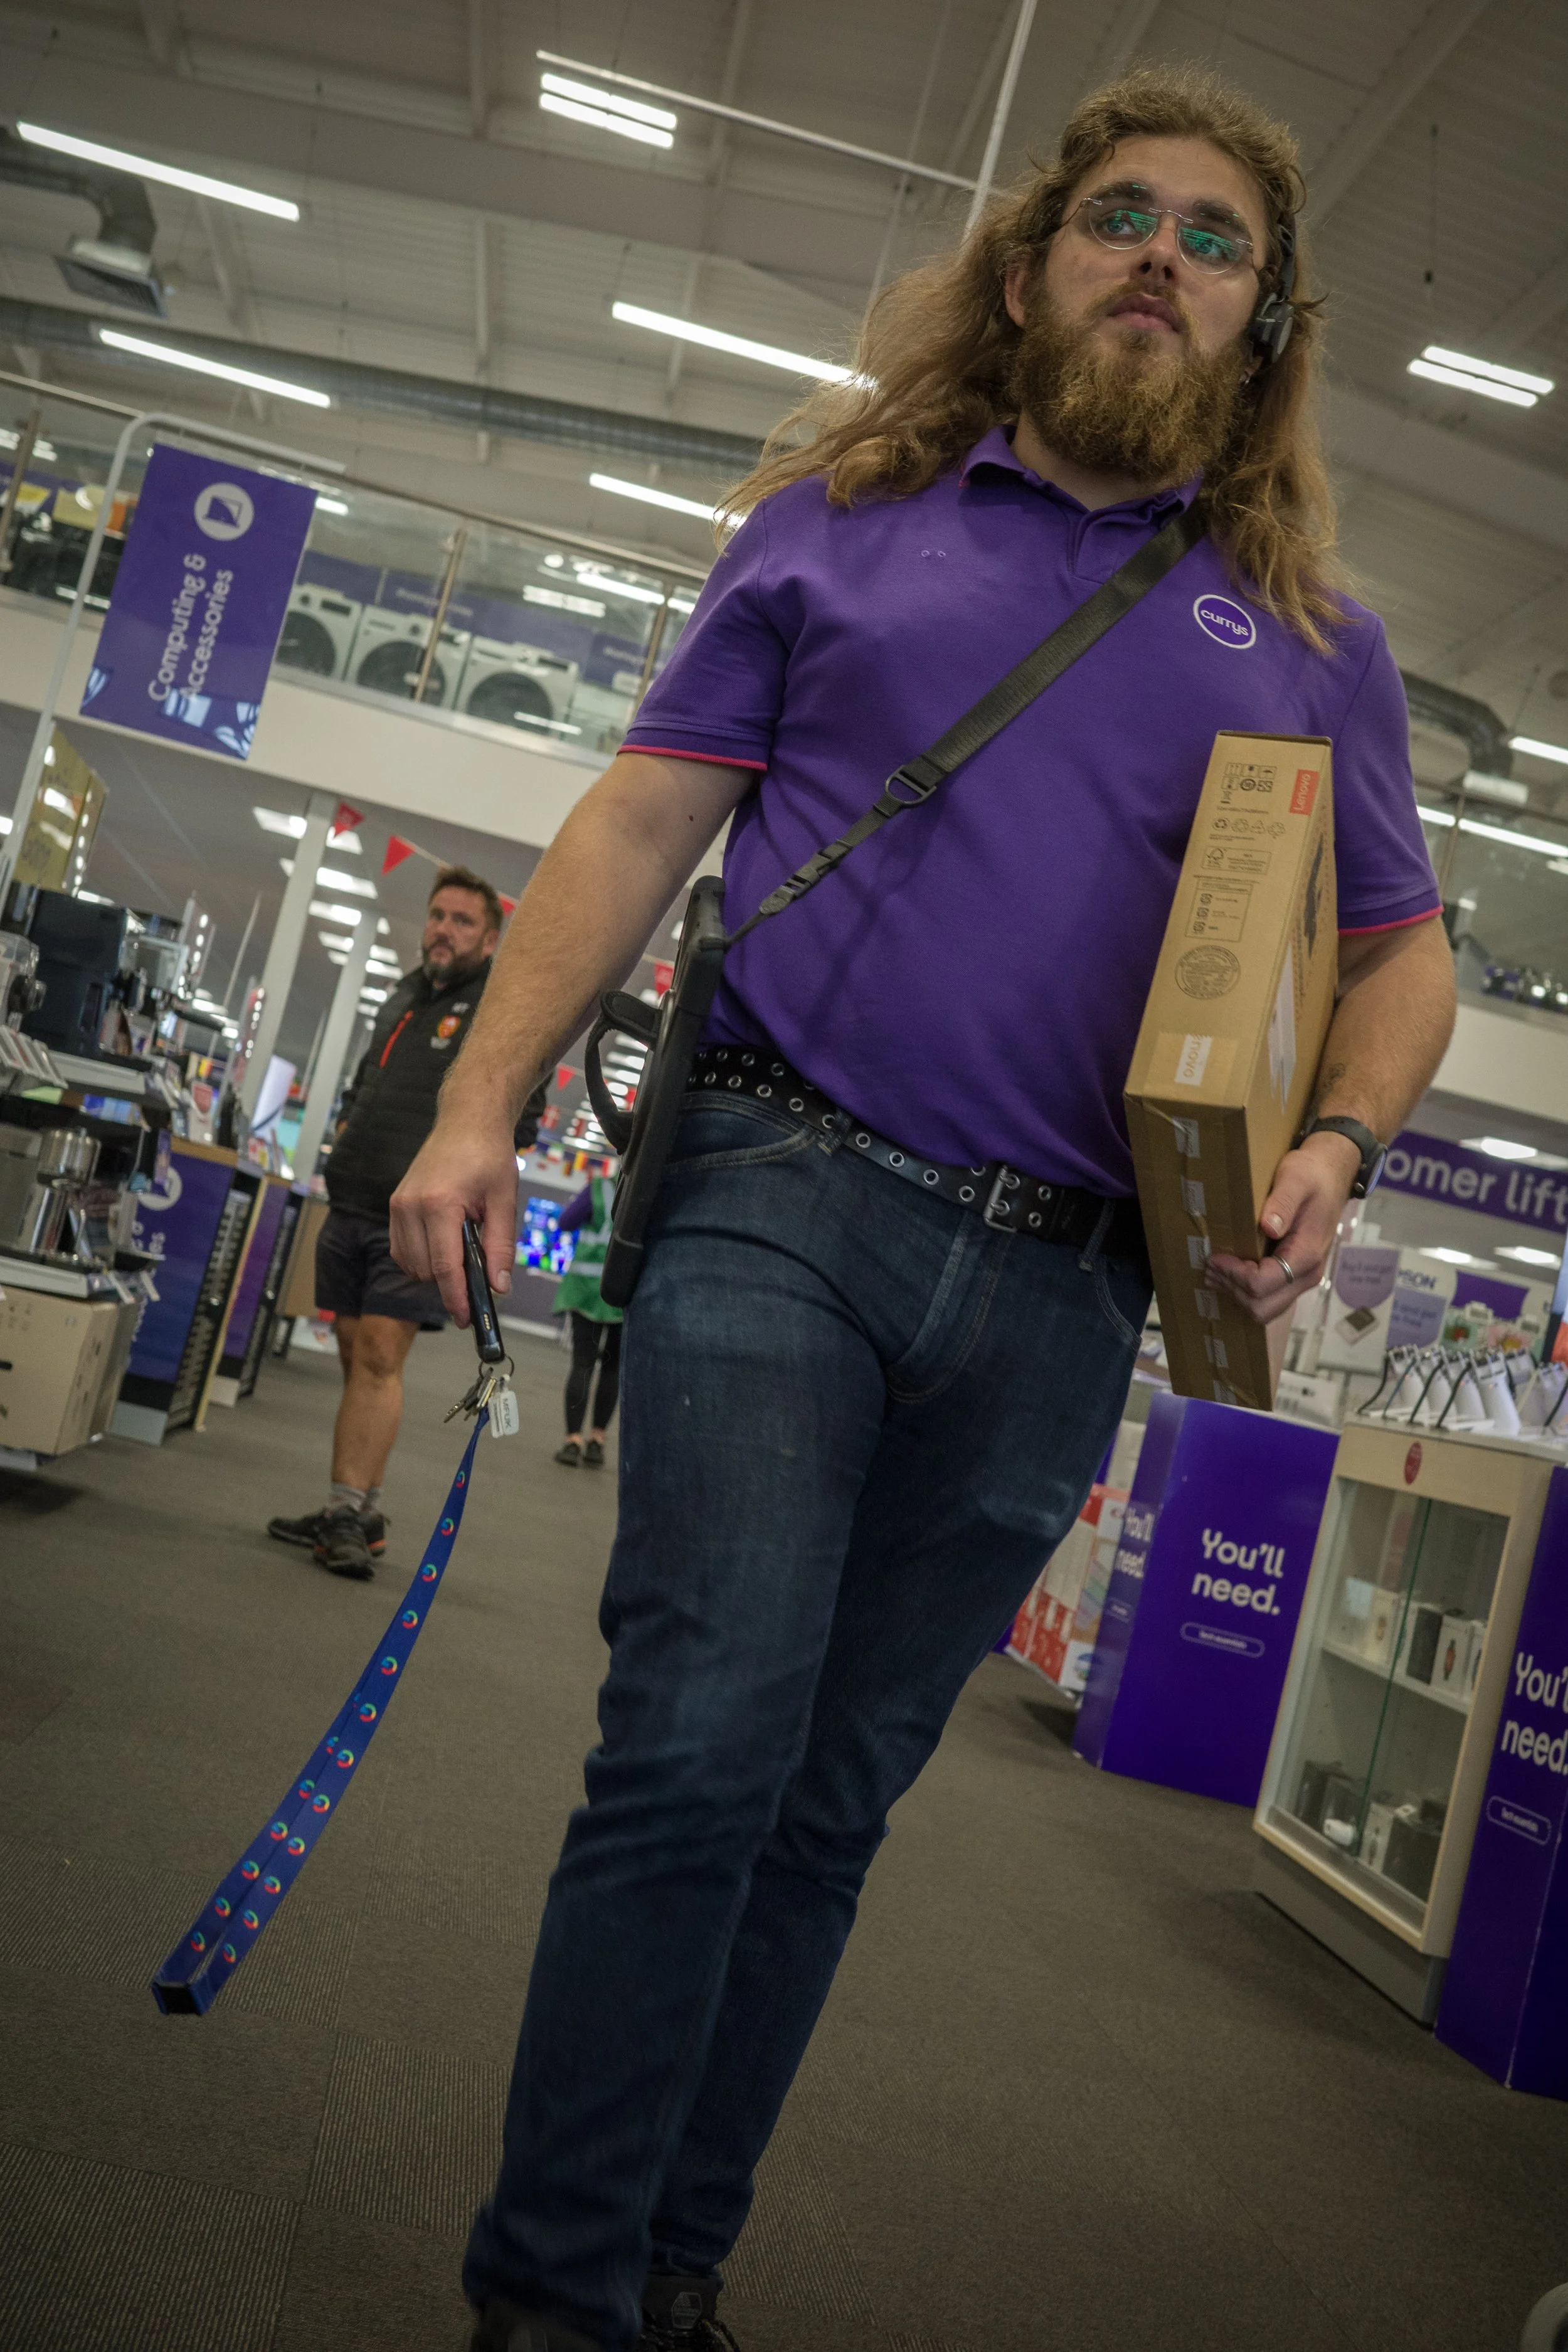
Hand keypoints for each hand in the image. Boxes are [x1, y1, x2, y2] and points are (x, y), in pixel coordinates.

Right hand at [390, 1112, 518, 1323]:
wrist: (466, 1121)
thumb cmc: (487, 1155)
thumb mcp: (504, 1201)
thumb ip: (500, 1247)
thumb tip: (498, 1287)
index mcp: (439, 1204)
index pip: (444, 1267)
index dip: (456, 1298)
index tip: (466, 1318)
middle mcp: (410, 1206)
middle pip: (426, 1270)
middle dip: (450, 1283)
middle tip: (477, 1277)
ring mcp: (398, 1205)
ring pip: (409, 1263)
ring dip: (434, 1271)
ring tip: (462, 1253)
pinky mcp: (394, 1205)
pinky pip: (400, 1248)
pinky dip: (420, 1258)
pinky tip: (443, 1246)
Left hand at [1205, 1130, 1361, 1325]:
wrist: (1330, 1176)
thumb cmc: (1311, 1175)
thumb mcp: (1296, 1179)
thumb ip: (1283, 1202)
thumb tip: (1269, 1227)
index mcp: (1306, 1254)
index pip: (1262, 1283)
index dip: (1233, 1274)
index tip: (1215, 1256)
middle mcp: (1307, 1274)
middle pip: (1262, 1306)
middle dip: (1232, 1289)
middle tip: (1210, 1267)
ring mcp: (1302, 1278)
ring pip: (1264, 1308)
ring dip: (1236, 1294)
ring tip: (1215, 1271)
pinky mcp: (1295, 1276)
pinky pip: (1269, 1298)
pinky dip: (1246, 1291)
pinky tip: (1230, 1272)